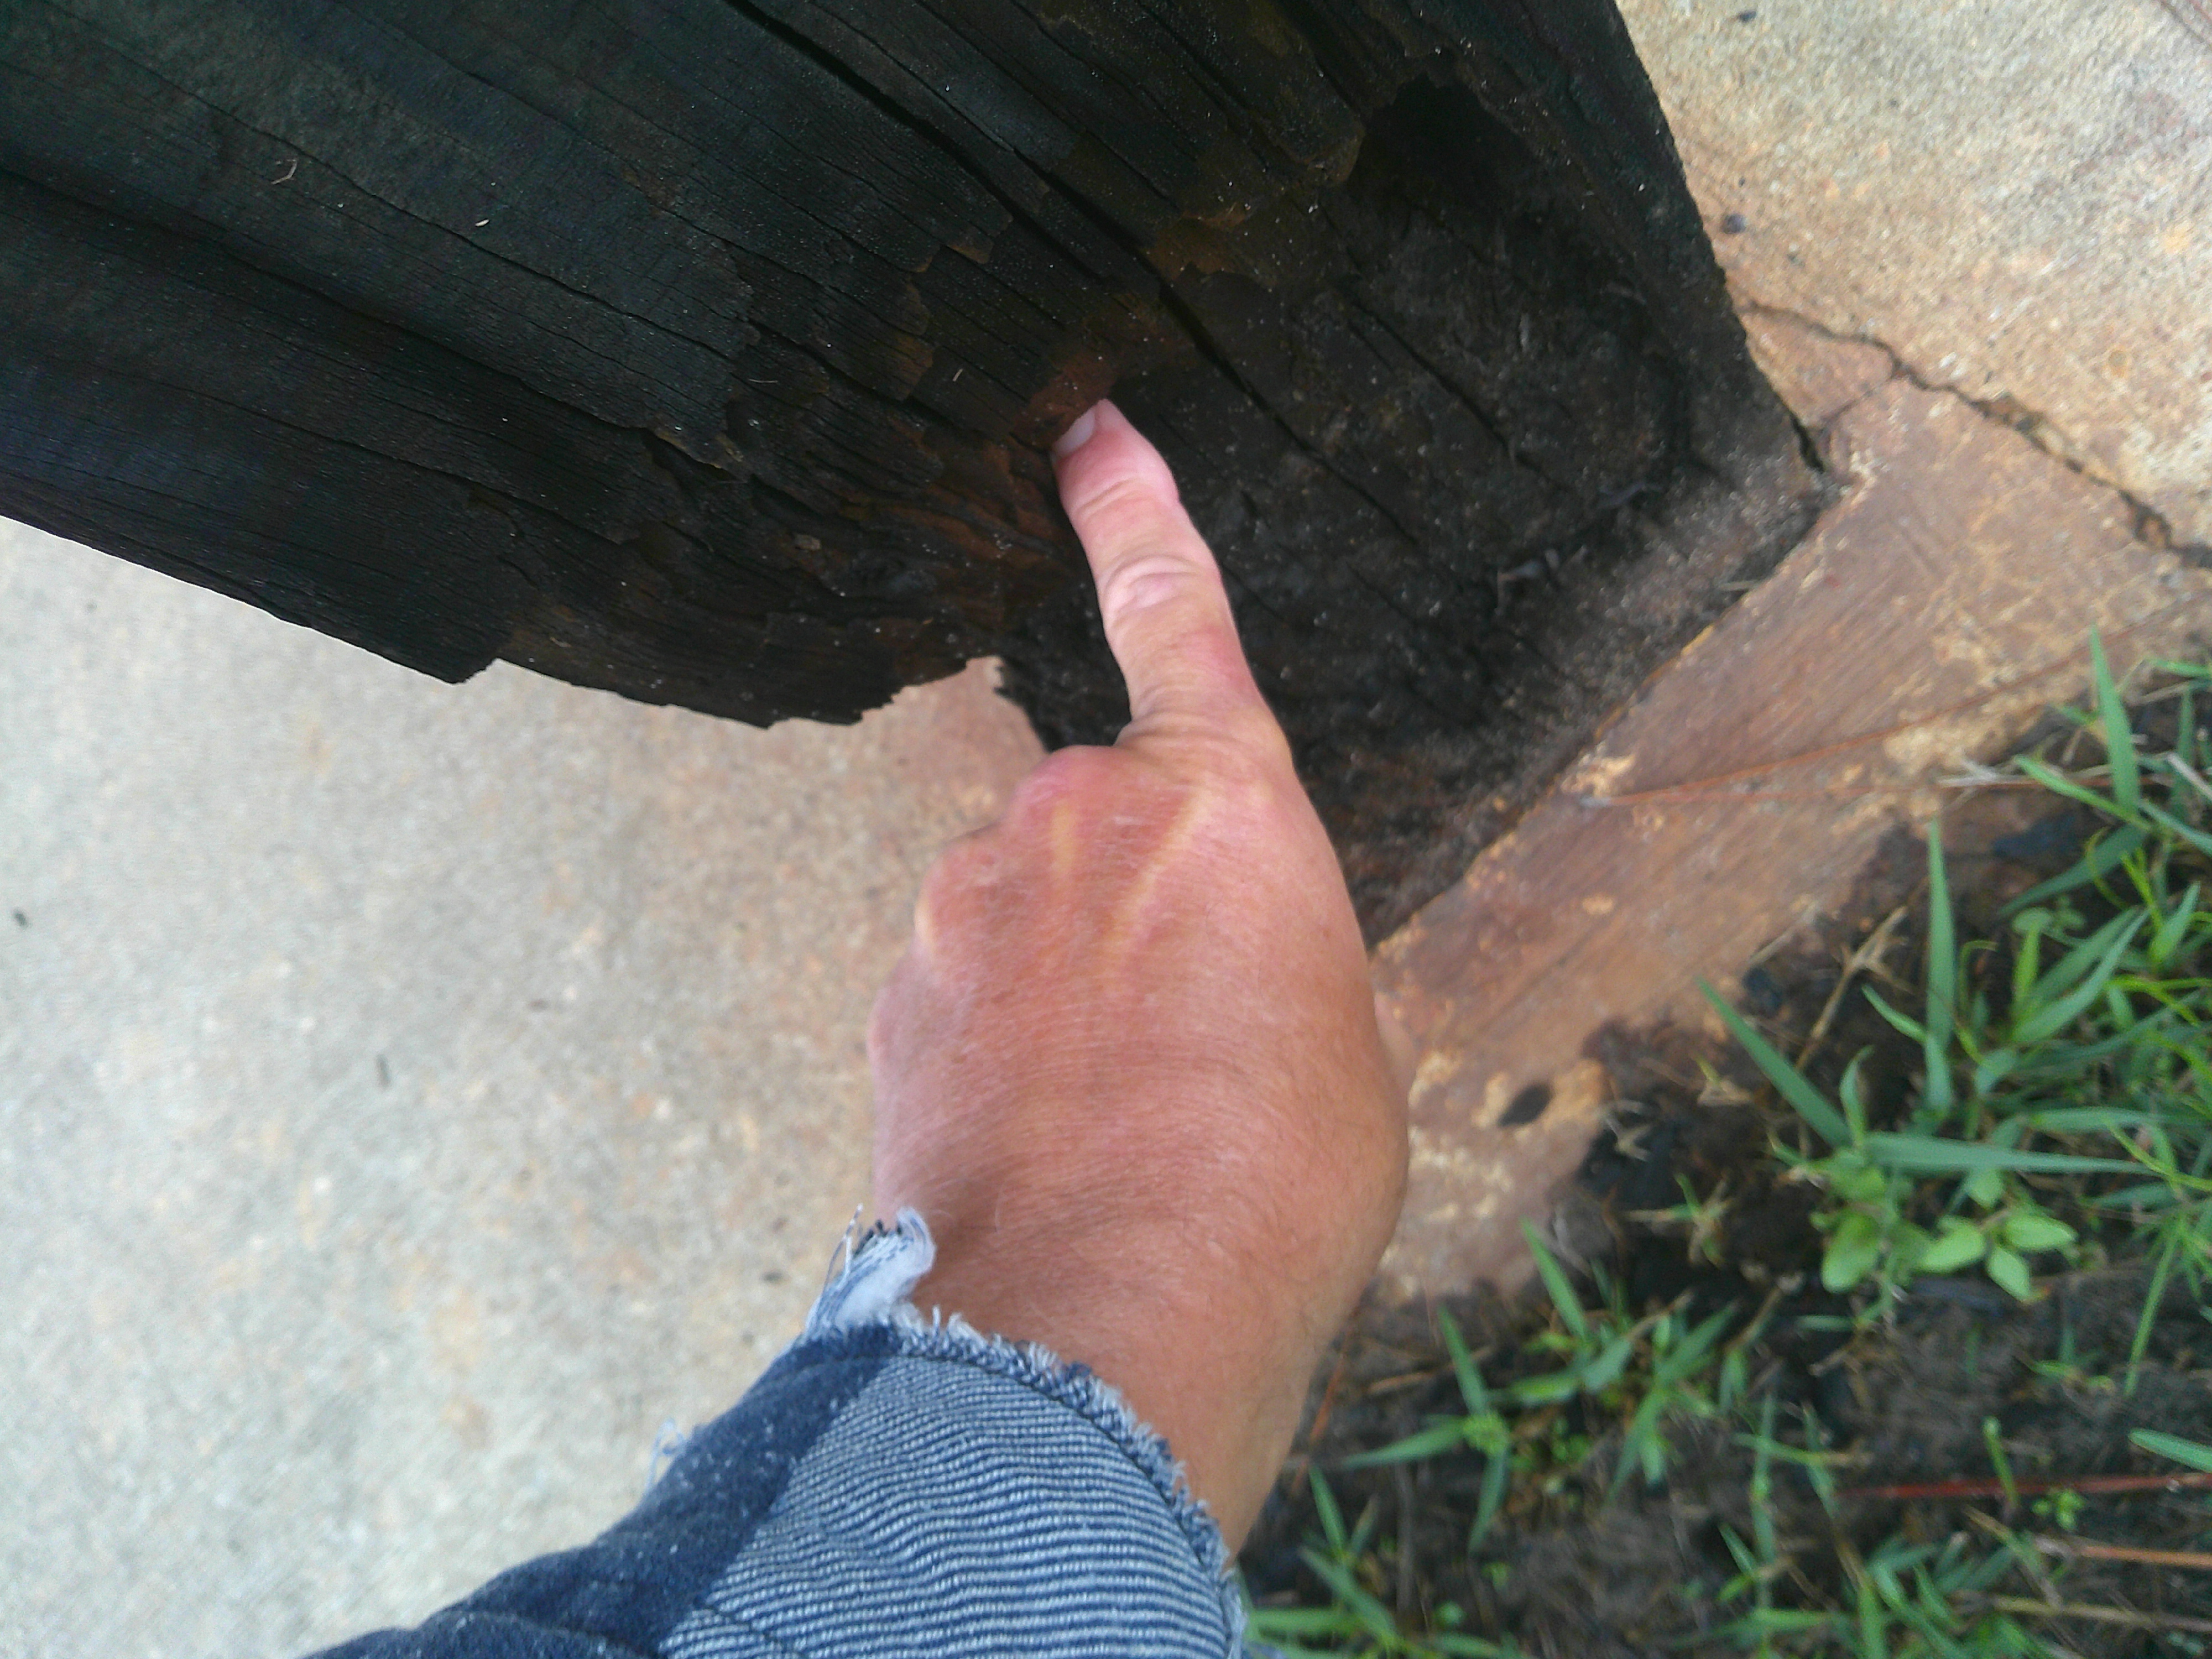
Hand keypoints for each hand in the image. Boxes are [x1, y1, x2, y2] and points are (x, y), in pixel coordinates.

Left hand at [868, 401, 1408, 1548]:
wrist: (1113, 1313)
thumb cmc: (1278, 1179)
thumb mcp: (1336, 1045)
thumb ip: (1265, 953)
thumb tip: (1214, 977)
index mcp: (1218, 802)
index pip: (1175, 611)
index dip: (1133, 510)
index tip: (1085, 428)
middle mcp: (1077, 816)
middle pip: (1104, 827)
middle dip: (1136, 909)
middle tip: (1188, 1048)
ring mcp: (967, 901)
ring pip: (1024, 916)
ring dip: (1064, 992)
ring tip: (1118, 1123)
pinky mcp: (898, 995)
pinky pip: (963, 993)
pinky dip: (1000, 1051)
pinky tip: (1041, 1145)